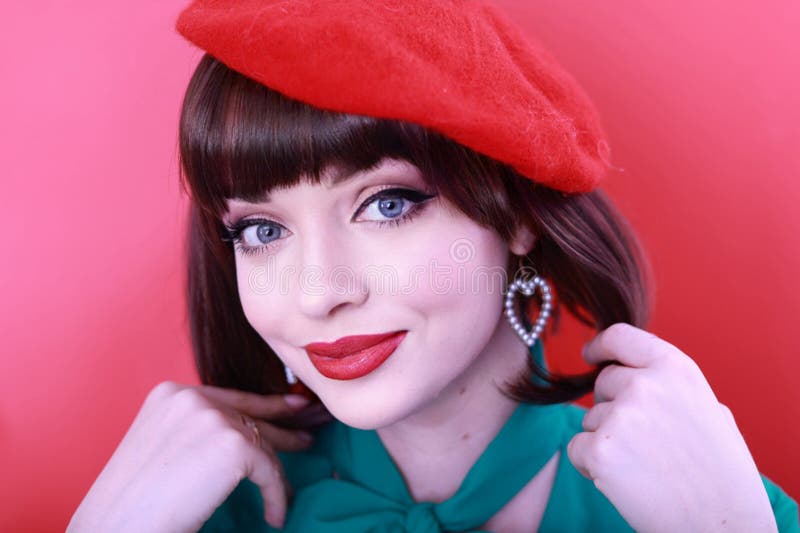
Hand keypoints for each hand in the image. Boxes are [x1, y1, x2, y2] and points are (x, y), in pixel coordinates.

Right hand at [67, 381, 330, 531]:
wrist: (115, 531)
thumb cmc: (133, 506)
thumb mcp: (162, 451)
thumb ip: (197, 434)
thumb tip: (244, 440)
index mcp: (169, 394)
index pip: (229, 399)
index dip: (266, 405)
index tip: (294, 408)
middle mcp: (190, 396)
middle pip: (250, 415)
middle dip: (284, 427)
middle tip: (311, 433)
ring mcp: (212, 417)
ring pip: (262, 445)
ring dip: (275, 475)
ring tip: (286, 495)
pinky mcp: (232, 444)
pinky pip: (268, 471)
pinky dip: (275, 496)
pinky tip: (273, 516)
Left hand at [566, 323, 777, 531]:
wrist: (722, 523)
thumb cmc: (720, 471)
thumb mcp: (708, 408)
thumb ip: (670, 384)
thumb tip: (633, 371)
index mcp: (675, 368)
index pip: (621, 337)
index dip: (601, 346)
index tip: (590, 355)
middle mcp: (645, 384)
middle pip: (603, 382)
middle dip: (613, 406)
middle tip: (644, 443)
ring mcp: (620, 416)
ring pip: (590, 419)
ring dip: (606, 440)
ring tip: (645, 467)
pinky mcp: (599, 450)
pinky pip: (577, 448)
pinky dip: (591, 465)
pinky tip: (624, 481)